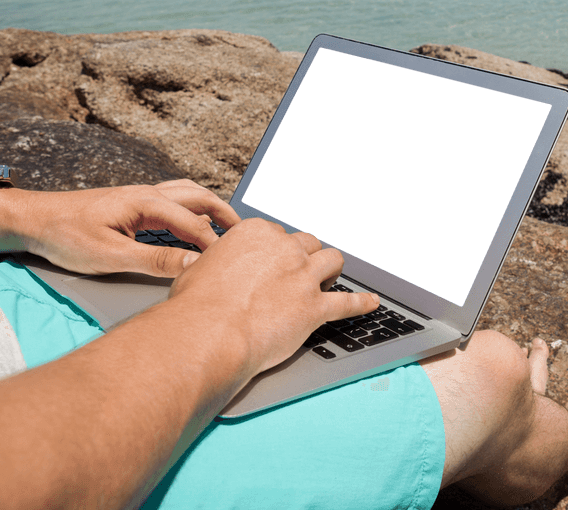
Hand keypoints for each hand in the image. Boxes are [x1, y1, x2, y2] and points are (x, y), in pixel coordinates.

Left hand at [0, 179, 241, 277]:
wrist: (32, 220)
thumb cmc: (65, 236)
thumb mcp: (111, 256)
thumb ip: (156, 261)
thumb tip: (194, 265)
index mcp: (146, 202)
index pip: (195, 223)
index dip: (216, 245)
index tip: (233, 264)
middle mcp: (148, 192)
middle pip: (200, 197)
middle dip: (226, 215)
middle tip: (246, 236)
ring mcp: (140, 195)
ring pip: (188, 194)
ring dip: (211, 208)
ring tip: (227, 228)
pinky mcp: (133, 203)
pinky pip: (175, 199)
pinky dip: (194, 208)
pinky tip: (193, 223)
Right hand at [169, 218, 379, 373]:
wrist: (208, 333)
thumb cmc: (195, 306)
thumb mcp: (200, 269)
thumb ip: (220, 263)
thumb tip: (217, 269)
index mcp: (257, 233)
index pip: (276, 234)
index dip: (276, 251)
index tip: (273, 262)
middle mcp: (284, 248)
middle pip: (307, 244)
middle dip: (305, 256)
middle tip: (299, 272)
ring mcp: (303, 277)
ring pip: (331, 260)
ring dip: (332, 268)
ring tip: (331, 276)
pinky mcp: (314, 307)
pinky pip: (346, 303)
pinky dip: (361, 303)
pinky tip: (371, 303)